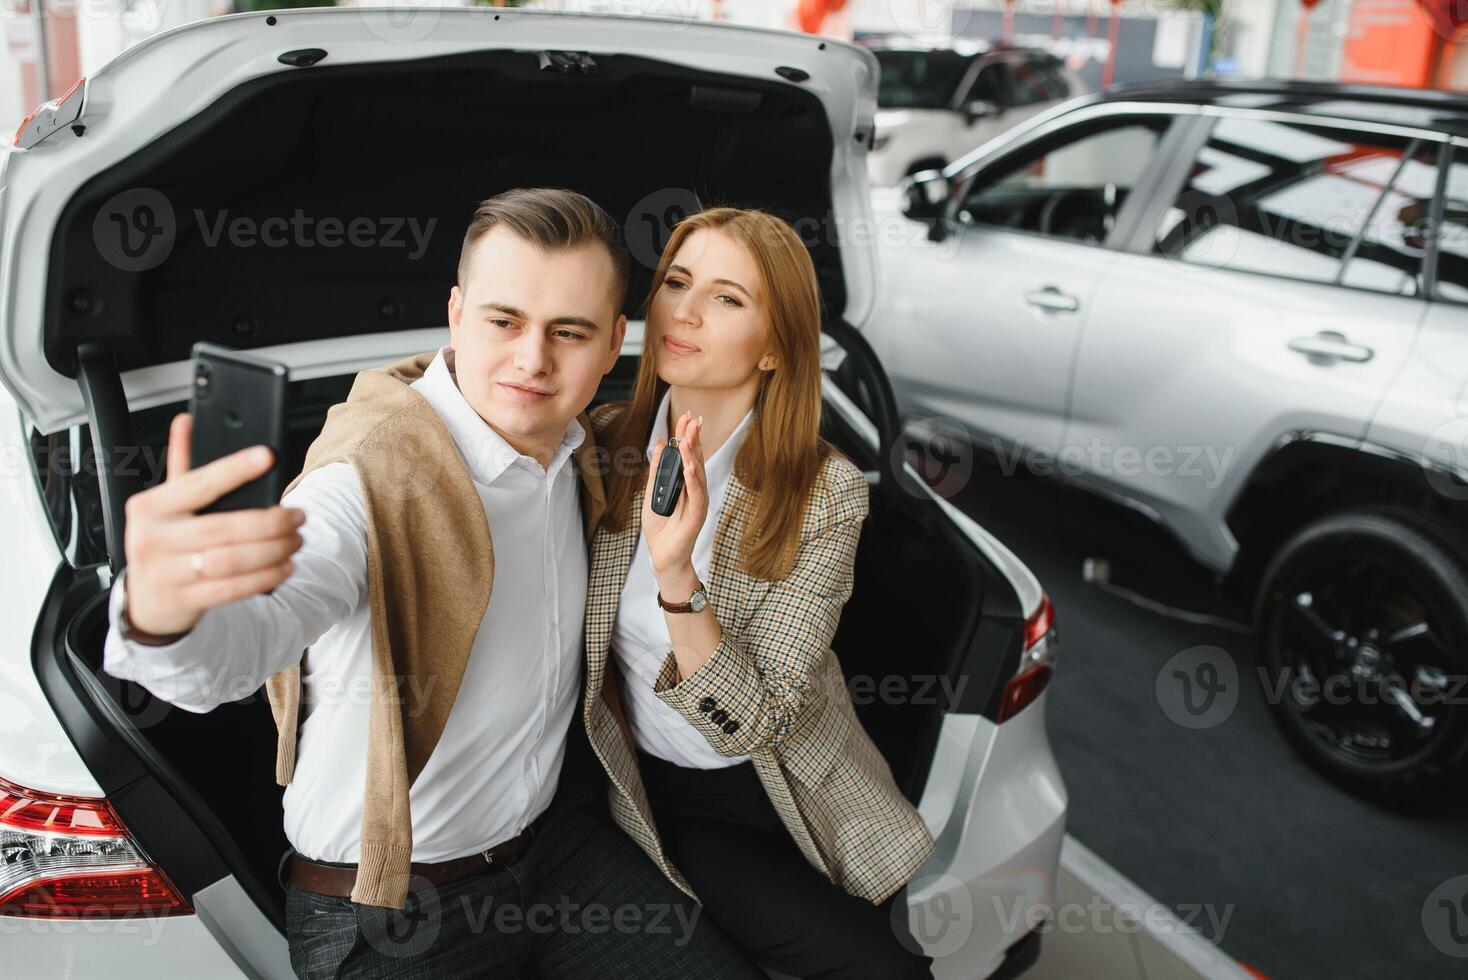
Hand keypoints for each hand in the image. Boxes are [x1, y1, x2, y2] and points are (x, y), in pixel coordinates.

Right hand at [121, 413, 304, 636]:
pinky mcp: (182, 600)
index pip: (198, 483)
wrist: (146, 601)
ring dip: (273, 549)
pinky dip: (265, 576)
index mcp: (149, 507)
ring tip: (296, 540)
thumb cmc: (164, 544)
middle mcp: (152, 539)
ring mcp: (165, 573)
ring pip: (231, 559)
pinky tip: (284, 566)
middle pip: (223, 527)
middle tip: (298, 516)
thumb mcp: (166, 505)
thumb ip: (181, 465)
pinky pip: (233, 588)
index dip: (234, 469)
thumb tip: (187, 422)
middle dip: (270, 522)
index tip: (267, 457)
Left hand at [641, 411, 706, 582]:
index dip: (687, 435)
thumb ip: (657, 469)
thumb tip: (659, 443)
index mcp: (685, 483)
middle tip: (692, 421)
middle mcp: (695, 489)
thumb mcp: (653, 492)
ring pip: (697, 475)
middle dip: (693, 439)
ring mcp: (698, 501)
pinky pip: (697, 495)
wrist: (663, 555)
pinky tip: (690, 468)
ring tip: (687, 440)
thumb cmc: (661, 527)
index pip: (687, 454)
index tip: (687, 417)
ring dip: (692, 457)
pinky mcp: (698, 515)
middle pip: (695, 459)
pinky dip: (694, 481)